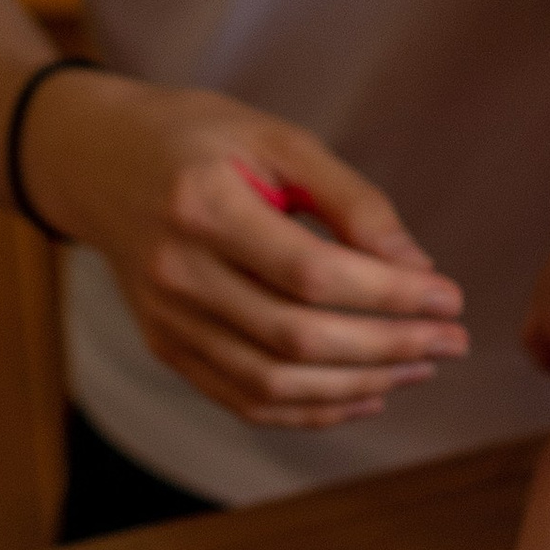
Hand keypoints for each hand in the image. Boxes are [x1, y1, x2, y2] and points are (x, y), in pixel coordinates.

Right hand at [20, 70, 468, 427]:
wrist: (98, 162)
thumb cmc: (197, 138)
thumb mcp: (275, 137)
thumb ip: (348, 198)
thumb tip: (415, 266)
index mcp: (203, 203)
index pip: (310, 272)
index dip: (388, 295)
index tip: (447, 295)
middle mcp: (177, 271)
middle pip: (295, 337)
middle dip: (388, 347)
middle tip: (451, 339)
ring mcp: (167, 320)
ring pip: (272, 384)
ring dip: (359, 386)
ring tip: (419, 367)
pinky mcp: (167, 348)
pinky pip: (244, 401)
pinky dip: (311, 411)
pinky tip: (365, 395)